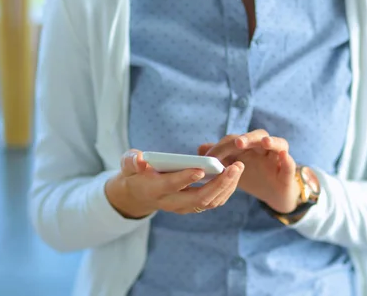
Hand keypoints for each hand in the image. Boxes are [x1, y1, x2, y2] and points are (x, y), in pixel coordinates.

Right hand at [105, 149, 244, 218]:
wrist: (138, 193)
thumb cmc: (135, 173)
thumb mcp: (128, 164)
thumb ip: (132, 161)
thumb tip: (141, 160)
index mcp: (155, 190)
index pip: (172, 186)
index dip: (185, 178)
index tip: (201, 169)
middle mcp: (171, 202)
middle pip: (199, 198)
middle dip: (219, 183)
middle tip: (235, 167)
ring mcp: (184, 207)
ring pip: (210, 202)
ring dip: (227, 186)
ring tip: (238, 168)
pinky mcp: (194, 206)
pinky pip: (214, 202)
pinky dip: (226, 190)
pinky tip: (234, 174)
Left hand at [199, 130, 299, 213]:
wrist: (274, 194)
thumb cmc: (253, 176)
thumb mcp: (234, 168)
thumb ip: (220, 158)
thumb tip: (201, 149)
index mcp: (249, 147)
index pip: (236, 139)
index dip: (223, 146)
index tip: (210, 158)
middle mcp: (264, 148)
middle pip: (258, 136)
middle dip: (248, 138)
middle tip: (238, 142)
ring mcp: (278, 158)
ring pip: (279, 144)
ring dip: (272, 141)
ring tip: (265, 142)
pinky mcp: (288, 172)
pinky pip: (290, 164)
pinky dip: (288, 160)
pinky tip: (284, 156)